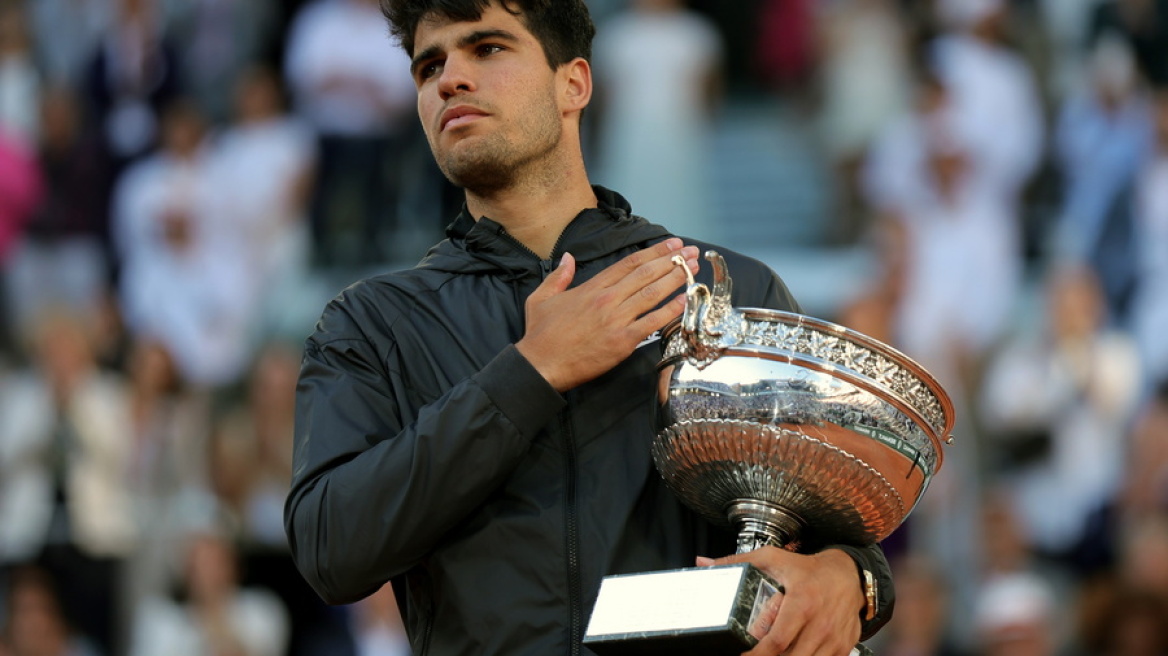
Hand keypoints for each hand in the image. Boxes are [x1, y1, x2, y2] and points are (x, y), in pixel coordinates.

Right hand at [516, 238, 698, 391]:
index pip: (629, 264)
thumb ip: (558, 276)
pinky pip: (652, 323)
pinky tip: (685, 300)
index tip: (671, 244)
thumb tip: (568, 258)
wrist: (540, 364)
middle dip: (672, 260)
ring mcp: (616, 320)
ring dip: (676, 279)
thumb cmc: (541, 334)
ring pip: (652, 294)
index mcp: (592, 287)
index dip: (653, 252)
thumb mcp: (542, 298)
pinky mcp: (622, 341)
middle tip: (691, 252)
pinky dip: (670, 310)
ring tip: (693, 269)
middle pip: (646, 274)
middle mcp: (607, 299)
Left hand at [696, 548, 863, 655]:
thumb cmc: (809, 569)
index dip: (757, 655)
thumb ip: (738, 563)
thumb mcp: (773, 559)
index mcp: (802, 603)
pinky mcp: (843, 648)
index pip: (777, 641)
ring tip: (773, 655)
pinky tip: (792, 655)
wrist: (849, 574)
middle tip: (754, 655)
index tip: (741, 655)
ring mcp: (834, 639)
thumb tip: (704, 564)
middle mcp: (820, 624)